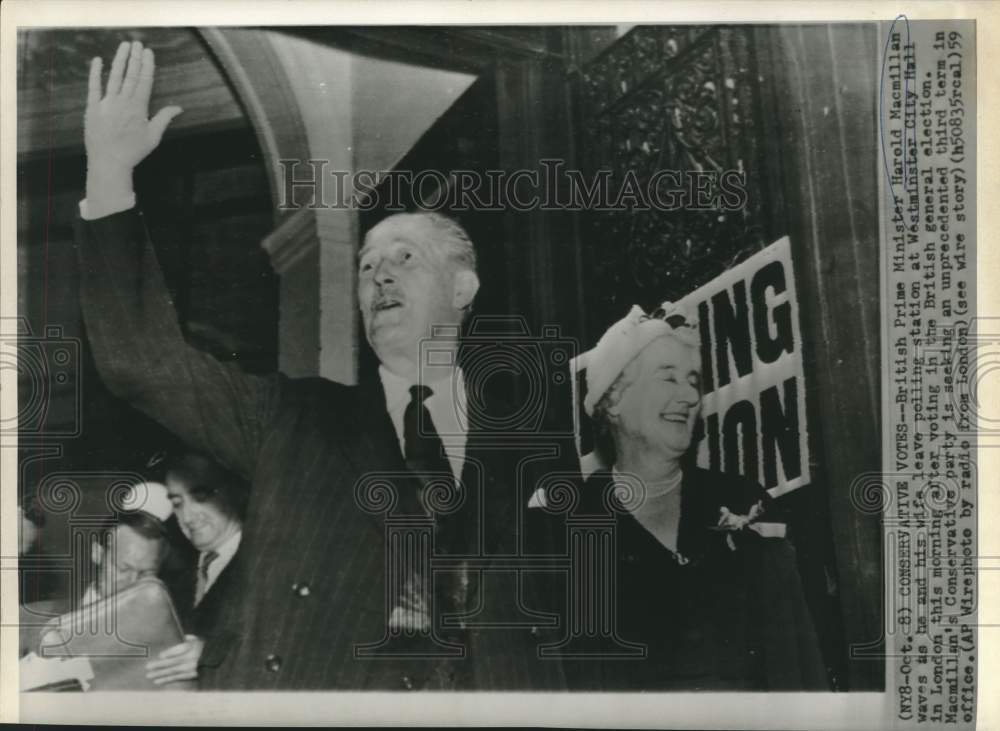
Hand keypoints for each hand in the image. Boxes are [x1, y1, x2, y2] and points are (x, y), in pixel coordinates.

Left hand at [84, 41, 182, 199]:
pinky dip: (95, 73)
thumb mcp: (153, 136)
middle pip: (130, 75)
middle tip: (137, 43)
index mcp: (138, 108)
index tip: (148, 52)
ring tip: (124, 46)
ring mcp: (106, 103)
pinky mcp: (93, 107)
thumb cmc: (133, 151)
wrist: (109, 161)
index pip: (144, 81)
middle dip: (135, 58)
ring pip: (114, 77)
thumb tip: (179, 107)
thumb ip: (164, 118)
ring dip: (119, 60)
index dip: (147, 65)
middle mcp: (123, 101)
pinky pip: (94, 86)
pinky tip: (98, 60)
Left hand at [145, 634, 203, 685]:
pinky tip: (158, 681)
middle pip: (173, 662)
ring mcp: (191, 668)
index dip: (171, 653)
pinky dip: (167, 680)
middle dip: (160, 665)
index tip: (160, 656)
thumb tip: (177, 637)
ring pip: (173, 671)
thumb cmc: (204, 647)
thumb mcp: (197, 640)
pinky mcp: (191, 675)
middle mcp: (191, 658)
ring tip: (149, 676)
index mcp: (192, 646)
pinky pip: (177, 678)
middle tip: (148, 667)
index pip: (180, 650)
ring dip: (160, 674)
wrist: (216, 660)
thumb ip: (187, 639)